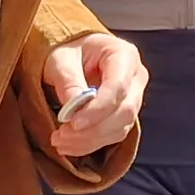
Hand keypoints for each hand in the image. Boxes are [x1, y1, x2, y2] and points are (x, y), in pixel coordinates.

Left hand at [41, 32, 144, 157]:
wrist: (73, 55)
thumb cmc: (68, 50)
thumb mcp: (61, 60)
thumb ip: (68, 82)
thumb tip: (73, 110)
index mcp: (124, 55)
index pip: (118, 87)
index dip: (98, 109)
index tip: (73, 123)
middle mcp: (135, 77)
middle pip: (124, 111)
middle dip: (92, 129)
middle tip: (61, 135)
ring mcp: (133, 97)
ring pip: (120, 128)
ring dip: (89, 140)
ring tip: (59, 140)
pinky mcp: (124, 115)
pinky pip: (112, 135)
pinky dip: (90, 143)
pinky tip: (69, 144)